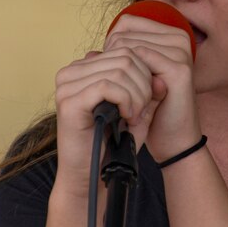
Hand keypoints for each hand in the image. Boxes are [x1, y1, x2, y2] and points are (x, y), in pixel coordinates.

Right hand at [54, 45, 153, 193]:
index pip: (124, 50)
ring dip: (137, 95)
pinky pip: (107, 86)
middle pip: (124, 57)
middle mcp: (70, 72)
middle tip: (142, 110)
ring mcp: (66, 86)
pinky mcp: (69, 102)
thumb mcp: (135, 110)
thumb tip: (161, 74)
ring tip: (135, 116)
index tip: (146, 100)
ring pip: (119, 70)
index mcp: (83, 68)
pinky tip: (128, 117)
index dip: (144, 73)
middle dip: (143, 84)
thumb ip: (148, 89)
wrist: (90, 175)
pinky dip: (126, 101)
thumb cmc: (111, 142)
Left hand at [102, 14, 202, 162]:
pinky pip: (138, 61)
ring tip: (119, 96)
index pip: (127, 22)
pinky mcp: (178, 69)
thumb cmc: (154, 109)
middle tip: (112, 88)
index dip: (110, 44)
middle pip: (125, 33)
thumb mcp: (135, 80)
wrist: (175, 140)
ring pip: (128, 46)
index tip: (107, 70)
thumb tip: (89, 52)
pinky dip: (126, 79)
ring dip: (117, 72)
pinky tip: (126, 101)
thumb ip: (117, 63)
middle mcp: (179, 38)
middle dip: (111, 59)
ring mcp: (180, 52)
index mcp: (171, 35)